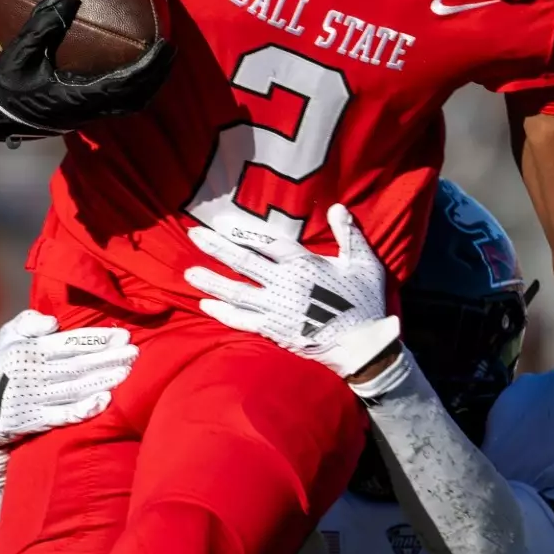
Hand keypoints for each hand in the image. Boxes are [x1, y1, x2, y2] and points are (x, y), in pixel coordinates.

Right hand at [0, 0, 173, 144]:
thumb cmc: (3, 85)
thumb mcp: (20, 52)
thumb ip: (43, 24)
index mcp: (76, 98)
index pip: (125, 84)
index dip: (149, 67)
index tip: (166, 46)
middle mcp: (88, 111)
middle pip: (138, 97)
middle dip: (159, 75)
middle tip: (172, 48)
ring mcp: (87, 115)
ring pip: (131, 103)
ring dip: (149, 83)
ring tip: (160, 58)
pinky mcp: (83, 114)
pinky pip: (119, 102)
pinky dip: (134, 86)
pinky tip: (135, 66)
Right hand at [0, 309, 138, 447]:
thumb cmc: (4, 364)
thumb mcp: (8, 335)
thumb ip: (29, 322)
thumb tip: (53, 321)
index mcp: (30, 351)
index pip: (69, 344)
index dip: (97, 340)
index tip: (123, 336)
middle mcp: (34, 374)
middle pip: (78, 365)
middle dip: (108, 359)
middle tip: (134, 353)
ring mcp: (36, 399)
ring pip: (76, 388)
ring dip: (104, 380)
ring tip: (127, 372)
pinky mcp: (38, 420)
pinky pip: (64, 415)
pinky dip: (85, 408)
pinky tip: (105, 400)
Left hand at [183, 204, 400, 377]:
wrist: (362, 346)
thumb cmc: (364, 301)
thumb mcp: (362, 263)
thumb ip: (348, 234)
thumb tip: (338, 207)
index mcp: (304, 265)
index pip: (267, 242)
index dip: (243, 231)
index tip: (221, 222)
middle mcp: (284, 284)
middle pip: (243, 262)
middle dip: (216, 248)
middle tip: (193, 236)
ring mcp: (275, 309)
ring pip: (236, 292)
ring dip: (211, 281)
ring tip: (190, 272)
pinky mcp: (273, 330)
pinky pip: (241, 320)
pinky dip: (222, 312)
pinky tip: (205, 304)